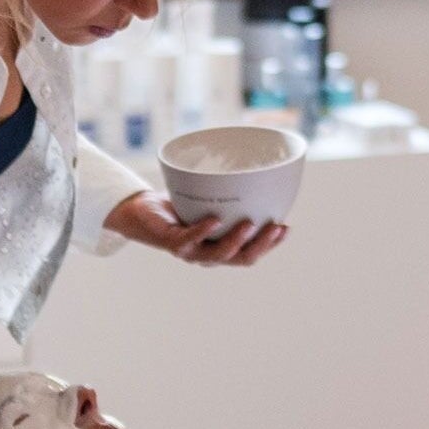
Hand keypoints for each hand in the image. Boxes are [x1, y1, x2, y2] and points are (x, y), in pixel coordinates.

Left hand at [103, 189, 287, 266]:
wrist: (142, 212)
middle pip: (241, 258)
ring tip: (250, 223)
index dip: (271, 245)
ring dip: (236, 240)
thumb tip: (257, 169)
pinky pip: (190, 239)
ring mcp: (190, 252)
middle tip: (275, 227)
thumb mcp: (210, 200)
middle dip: (261, 245)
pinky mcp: (171, 242)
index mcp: (221, 250)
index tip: (287, 228)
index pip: (251, 253)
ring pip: (218, 254)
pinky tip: (215, 220)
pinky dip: (204, 230)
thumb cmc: (180, 206)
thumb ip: (230, 195)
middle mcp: (208, 256)